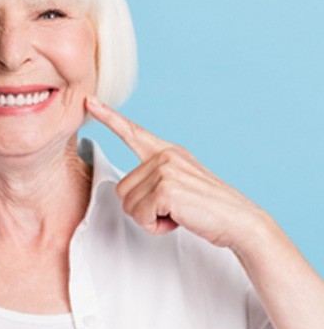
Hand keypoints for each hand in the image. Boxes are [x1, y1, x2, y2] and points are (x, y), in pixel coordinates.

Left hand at [85, 96, 265, 249]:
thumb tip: (127, 192)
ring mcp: (165, 170)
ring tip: (178, 213)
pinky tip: (178, 219)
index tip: (89, 102)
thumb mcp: (182, 184)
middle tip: (173, 209)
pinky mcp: (165, 189)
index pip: (133, 132)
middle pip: (122, 189)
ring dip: (150, 218)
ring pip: (129, 204)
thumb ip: (156, 178)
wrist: (240, 221)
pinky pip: (140, 216)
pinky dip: (155, 226)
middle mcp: (165, 156)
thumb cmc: (209, 209)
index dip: (109, 118)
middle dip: (142, 208)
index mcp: (168, 152)